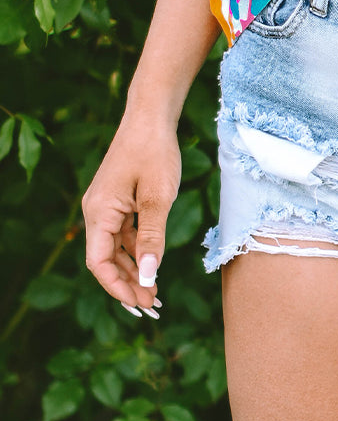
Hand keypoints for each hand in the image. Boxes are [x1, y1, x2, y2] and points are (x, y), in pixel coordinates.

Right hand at [82, 114, 180, 319]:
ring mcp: (107, 205)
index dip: (117, 287)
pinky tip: (152, 262)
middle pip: (106, 259)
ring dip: (133, 269)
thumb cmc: (155, 151)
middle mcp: (97, 211)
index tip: (139, 303)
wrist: (152, 115)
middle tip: (152, 306)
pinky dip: (136, 249)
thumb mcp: (158, 197)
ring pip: (115, 248)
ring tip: (154, 291)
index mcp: (99, 212)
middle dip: (127, 284)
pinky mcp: (119, 199)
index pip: (99, 262)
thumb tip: (149, 275)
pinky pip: (123, 232)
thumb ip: (152, 237)